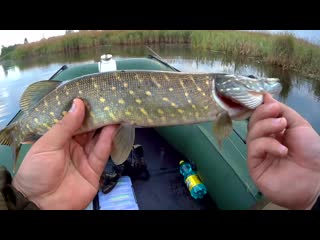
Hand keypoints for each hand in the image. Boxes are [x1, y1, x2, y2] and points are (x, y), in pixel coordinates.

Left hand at [12, 99, 117, 209]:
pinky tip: (113, 128)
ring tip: (114, 111)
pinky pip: (102, 152)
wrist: (41, 203)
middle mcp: (74, 145)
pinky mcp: (95, 169)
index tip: (94, 95)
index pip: (74, 120)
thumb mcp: (47, 144)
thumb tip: (78, 103)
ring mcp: (85, 157)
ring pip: (98, 138)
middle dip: (98, 115)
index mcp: (59, 138)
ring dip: (106, 126)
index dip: (83, 109)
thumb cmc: (37, 171)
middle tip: (108, 101)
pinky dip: (108, 140)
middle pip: (89, 128)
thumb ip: (65, 125)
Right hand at [247, 93, 319, 209]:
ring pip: (251, 135)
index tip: (268, 100)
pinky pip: (254, 149)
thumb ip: (282, 111)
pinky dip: (267, 145)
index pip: (260, 117)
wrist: (317, 178)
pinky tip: (282, 149)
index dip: (262, 108)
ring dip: (266, 127)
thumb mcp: (299, 125)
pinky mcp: (255, 166)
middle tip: (276, 113)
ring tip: (283, 126)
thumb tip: (265, 96)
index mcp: (275, 132)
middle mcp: (264, 141)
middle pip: (253, 124)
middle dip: (263, 115)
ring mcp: (259, 154)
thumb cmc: (312, 152)